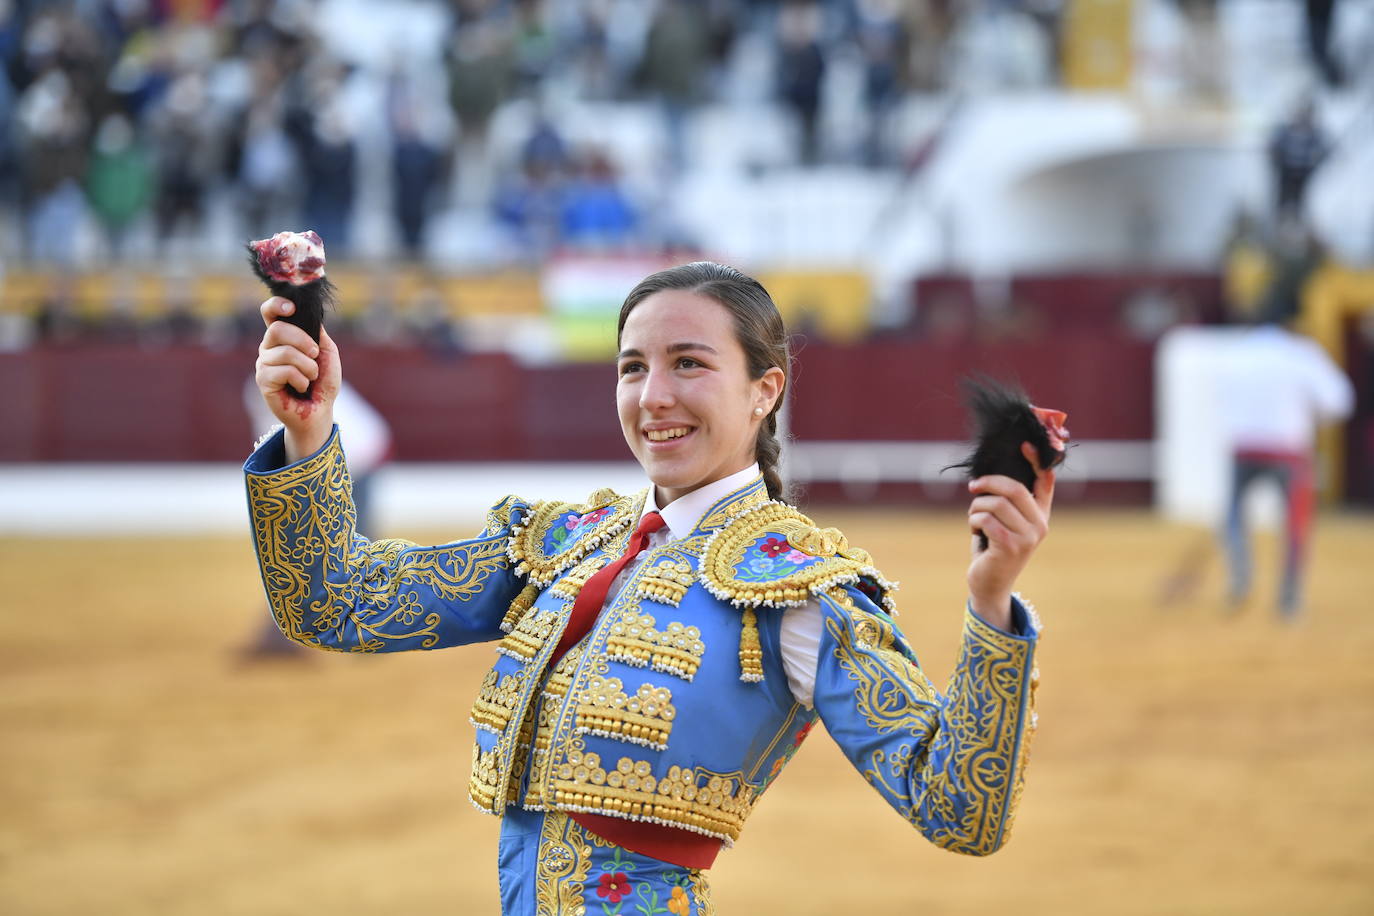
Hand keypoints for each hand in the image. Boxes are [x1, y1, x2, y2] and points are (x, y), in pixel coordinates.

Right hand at [254, 296, 340, 460]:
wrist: (321, 409)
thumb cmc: (323, 381)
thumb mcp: (326, 352)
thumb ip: (316, 333)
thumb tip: (309, 316)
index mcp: (283, 337)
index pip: (269, 313)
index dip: (276, 305)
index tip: (291, 308)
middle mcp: (269, 348)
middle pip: (277, 330)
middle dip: (303, 341)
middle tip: (314, 355)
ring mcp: (264, 364)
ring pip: (285, 352)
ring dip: (308, 366)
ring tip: (311, 377)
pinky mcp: (264, 381)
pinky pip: (284, 371)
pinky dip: (301, 379)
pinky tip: (302, 387)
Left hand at [965, 442, 1054, 629]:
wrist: (990, 584)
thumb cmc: (993, 548)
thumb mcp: (1004, 522)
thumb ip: (1007, 502)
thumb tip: (991, 474)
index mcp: (1041, 515)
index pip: (1046, 482)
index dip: (1036, 461)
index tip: (1024, 445)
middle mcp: (1040, 525)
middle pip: (1015, 488)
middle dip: (989, 484)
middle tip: (973, 487)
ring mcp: (1028, 537)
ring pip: (995, 504)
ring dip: (976, 508)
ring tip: (973, 519)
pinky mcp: (1010, 546)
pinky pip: (986, 520)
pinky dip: (973, 521)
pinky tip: (974, 531)